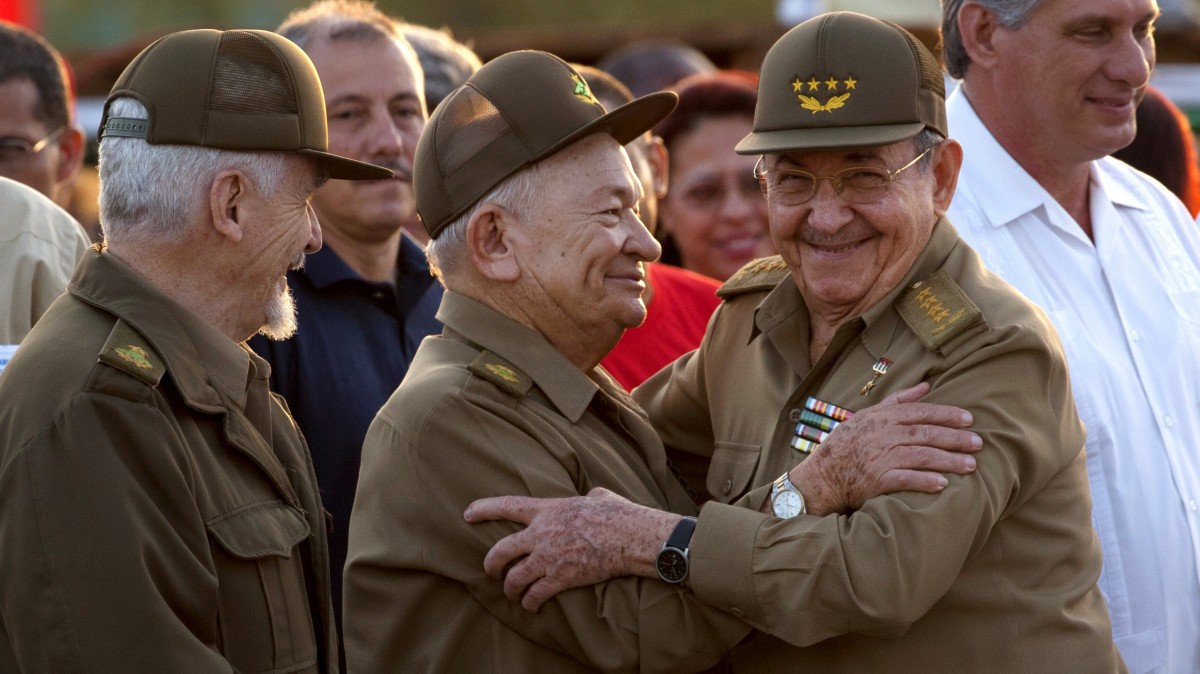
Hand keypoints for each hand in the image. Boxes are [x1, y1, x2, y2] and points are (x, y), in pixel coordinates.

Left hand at [464, 487, 678, 610]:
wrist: (631, 536)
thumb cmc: (619, 514)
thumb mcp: (598, 496)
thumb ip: (587, 496)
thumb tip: (592, 496)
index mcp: (548, 509)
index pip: (507, 506)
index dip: (484, 509)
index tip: (467, 514)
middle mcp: (542, 533)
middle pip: (501, 551)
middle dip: (491, 564)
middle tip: (491, 571)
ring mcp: (549, 557)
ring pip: (515, 578)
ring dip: (510, 588)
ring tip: (512, 593)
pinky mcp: (561, 578)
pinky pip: (535, 594)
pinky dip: (530, 602)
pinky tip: (531, 605)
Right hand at [794, 382, 980, 514]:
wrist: (822, 476)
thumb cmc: (847, 444)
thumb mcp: (868, 415)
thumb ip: (898, 401)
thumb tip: (926, 386)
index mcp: (881, 418)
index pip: (919, 412)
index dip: (946, 415)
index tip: (969, 420)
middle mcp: (882, 435)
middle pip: (925, 434)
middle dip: (954, 438)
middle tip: (978, 443)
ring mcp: (879, 458)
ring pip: (920, 456)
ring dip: (948, 460)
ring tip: (970, 465)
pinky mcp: (875, 481)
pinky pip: (904, 479)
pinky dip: (924, 481)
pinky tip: (943, 484)